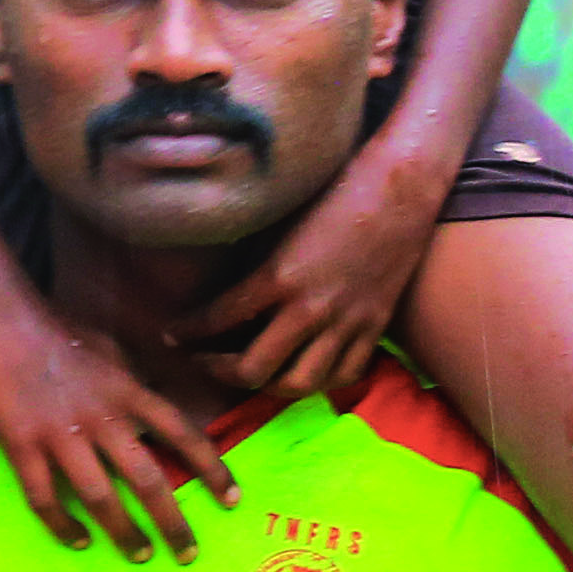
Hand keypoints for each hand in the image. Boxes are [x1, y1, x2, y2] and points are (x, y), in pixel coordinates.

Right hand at [0, 290, 229, 563]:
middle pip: (148, 479)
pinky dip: (63, 526)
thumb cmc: (57, 330)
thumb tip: (157, 403)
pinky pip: (44, 498)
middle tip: (188, 553)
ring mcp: (61, 435)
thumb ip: (135, 382)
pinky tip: (79, 542)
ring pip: (101, 498)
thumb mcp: (111, 351)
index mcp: (129, 392)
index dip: (213, 469)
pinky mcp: (22, 446)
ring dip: (125, 533)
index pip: (183, 435)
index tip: (233, 499)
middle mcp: (103, 418)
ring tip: (141, 555)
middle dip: (173, 522)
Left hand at [185, 136, 440, 411]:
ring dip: (266, 386)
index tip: (171, 334)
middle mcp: (310, 308)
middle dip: (217, 371)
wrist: (401, 185)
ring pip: (298, 384)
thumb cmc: (336, 190)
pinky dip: (321, 382)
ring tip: (251, 374)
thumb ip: (255, 264)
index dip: (186, 331)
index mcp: (279, 277)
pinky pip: (344, 374)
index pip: (218, 319)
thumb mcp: (282, 224)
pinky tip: (305, 370)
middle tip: (202, 361)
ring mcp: (346, 322)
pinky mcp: (374, 325)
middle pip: (253, 370)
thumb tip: (222, 289)